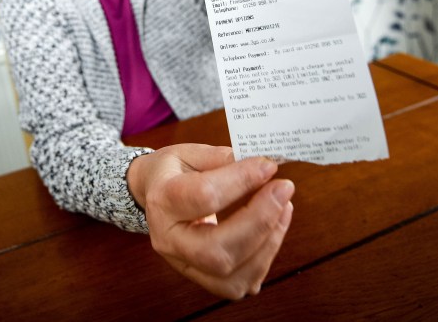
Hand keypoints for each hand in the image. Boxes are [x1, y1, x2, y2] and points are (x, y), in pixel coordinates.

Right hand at [127, 144, 293, 298]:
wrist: (153, 195)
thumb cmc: (172, 171)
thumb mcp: (188, 153)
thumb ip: (221, 158)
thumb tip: (260, 166)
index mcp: (162, 201)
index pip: (203, 196)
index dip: (241, 180)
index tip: (267, 165)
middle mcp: (169, 241)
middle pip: (216, 250)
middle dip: (259, 220)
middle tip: (283, 189)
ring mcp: (184, 265)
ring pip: (231, 275)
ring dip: (268, 242)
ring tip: (284, 207)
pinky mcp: (204, 279)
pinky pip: (240, 283)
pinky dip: (265, 257)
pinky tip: (275, 227)